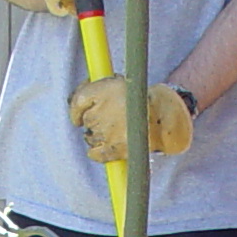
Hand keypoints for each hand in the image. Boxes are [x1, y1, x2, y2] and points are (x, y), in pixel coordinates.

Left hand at [69, 77, 193, 162]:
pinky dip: (95, 153)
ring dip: (97, 136)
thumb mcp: (117, 82)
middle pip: (87, 120)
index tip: (78, 116)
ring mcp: (106, 132)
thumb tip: (79, 94)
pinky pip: (95, 154)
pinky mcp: (113, 149)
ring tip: (115, 131)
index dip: (76, 110)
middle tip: (110, 120)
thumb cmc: (139, 98)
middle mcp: (101, 111)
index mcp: (102, 91)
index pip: (77, 101)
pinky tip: (103, 148)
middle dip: (94, 121)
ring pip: (90, 137)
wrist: (161, 116)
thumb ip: (96, 87)